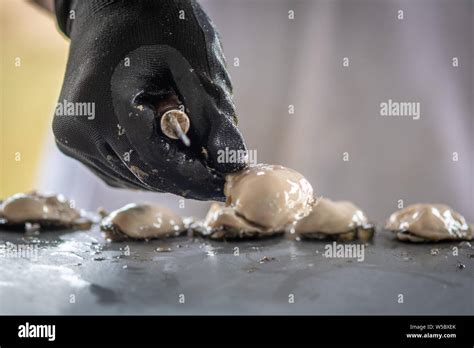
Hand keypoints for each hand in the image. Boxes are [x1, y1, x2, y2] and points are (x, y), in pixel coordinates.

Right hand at [53, 0, 246, 200]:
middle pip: (141, 174)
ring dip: (165, 175)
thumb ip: (215, 122)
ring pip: (128, 177)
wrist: (116, 6)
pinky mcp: (72, 139)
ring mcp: (70, 136)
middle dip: (183, 179)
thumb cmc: (161, 28)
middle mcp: (78, 126)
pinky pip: (115, 170)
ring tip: (195, 164)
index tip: (223, 184)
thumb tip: (232, 167)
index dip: (194, 177)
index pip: (156, 161)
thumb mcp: (197, 69)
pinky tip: (165, 155)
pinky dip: (144, 169)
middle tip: (216, 178)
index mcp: (105, 103)